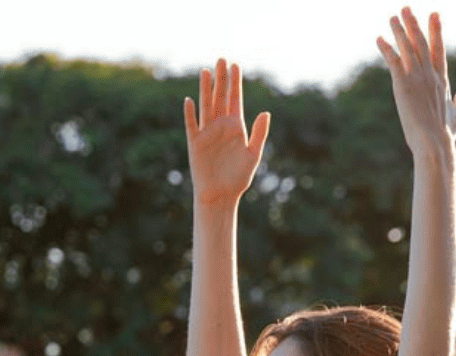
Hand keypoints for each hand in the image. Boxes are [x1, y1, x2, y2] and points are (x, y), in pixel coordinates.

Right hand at [184, 59, 269, 206]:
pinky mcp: (195, 143)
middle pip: (220, 97)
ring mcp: (207, 132)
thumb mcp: (253, 155)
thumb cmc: (238, 178)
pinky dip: (190, 114)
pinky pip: (192, 125)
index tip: (236, 66)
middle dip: (221, 79)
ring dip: (206, 89)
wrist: (221, 196)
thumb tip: (265, 113)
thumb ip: (259, 134)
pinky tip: (190, 101)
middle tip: (222, 59)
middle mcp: (220, 126)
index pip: (235, 100)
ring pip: (206, 106)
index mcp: (236, 127)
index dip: (235, 83)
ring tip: (206, 71)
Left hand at [377, 8, 455, 156]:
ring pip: (407, 47)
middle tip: (407, 8)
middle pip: (421, 43)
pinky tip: (379, 39)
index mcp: (442, 81)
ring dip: (399, 31)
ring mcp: (417, 78)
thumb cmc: (445, 135)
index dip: (435, 31)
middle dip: (414, 24)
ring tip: (393, 17)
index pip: (438, 50)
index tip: (434, 15)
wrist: (434, 142)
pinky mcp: (403, 85)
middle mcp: (430, 75)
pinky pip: (394, 61)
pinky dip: (386, 49)